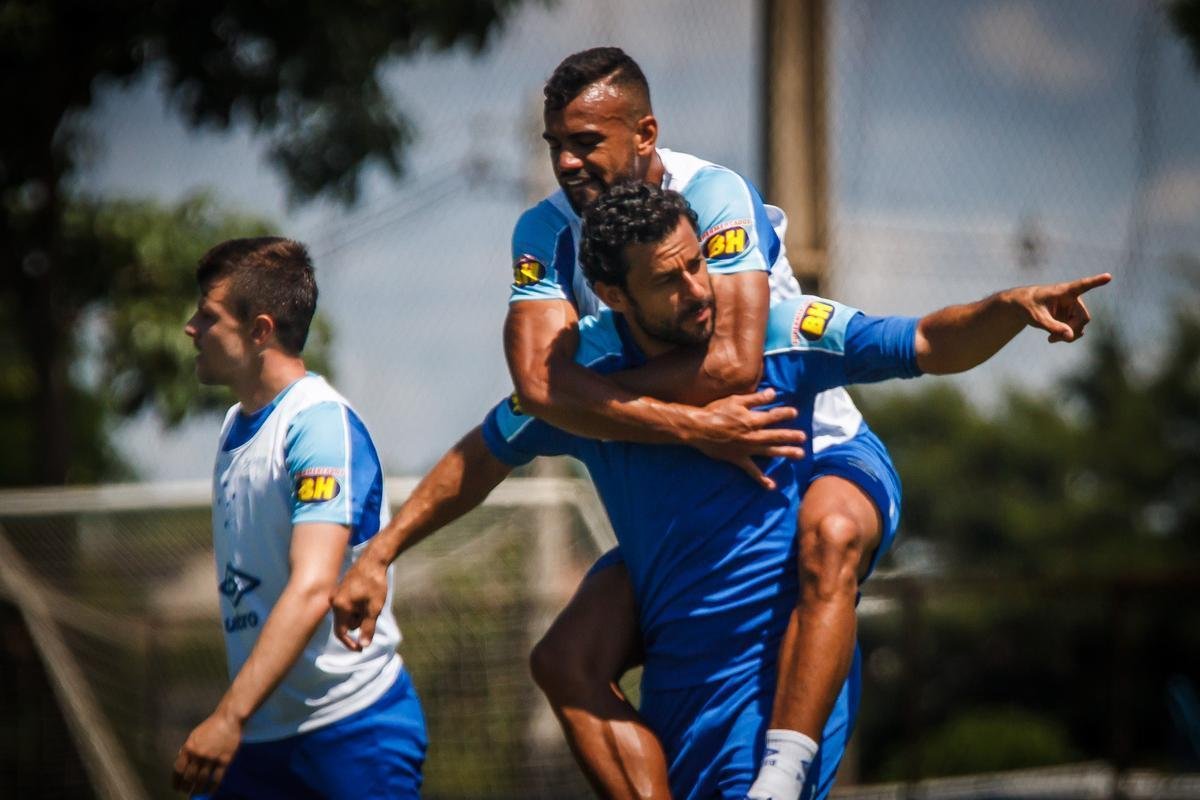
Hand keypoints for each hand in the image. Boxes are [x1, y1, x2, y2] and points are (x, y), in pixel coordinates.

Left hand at [172, 709, 240, 795]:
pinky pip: (217, 778)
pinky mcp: (224, 761)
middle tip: (186, 793)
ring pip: (202, 780)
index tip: (176, 787)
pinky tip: (210, 792)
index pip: (178, 770)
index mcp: (189, 748)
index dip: (176, 781)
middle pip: (189, 777)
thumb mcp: (194, 736)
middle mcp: (198, 755)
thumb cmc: (211, 726)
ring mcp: (212, 759)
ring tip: (196, 795)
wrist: (229, 719)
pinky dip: (212, 787)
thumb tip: (181, 763)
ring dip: (197, 790)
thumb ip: (187, 749)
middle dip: (186, 788)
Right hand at [331, 554, 388, 650]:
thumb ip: (368, 627)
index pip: (341, 633)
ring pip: (349, 614)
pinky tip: (368, 595)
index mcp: (340, 607)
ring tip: (371, 600)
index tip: (360, 650)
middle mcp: (334, 601)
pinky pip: (349, 605)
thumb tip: (364, 645)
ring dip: (360, 613)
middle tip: (373, 609)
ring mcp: (336, 595)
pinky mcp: (341, 590)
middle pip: (346, 623)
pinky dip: (359, 606)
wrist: (373, 560)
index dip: (350, 643)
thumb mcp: (374, 608)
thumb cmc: (374, 583)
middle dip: (360, 622)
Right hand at [689, 388, 806, 489]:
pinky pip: (752, 471)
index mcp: (753, 419)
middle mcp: (753, 435)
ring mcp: (747, 449)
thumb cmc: (715, 412)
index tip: (795, 413)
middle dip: (791, 436)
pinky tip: (771, 486)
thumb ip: (756, 399)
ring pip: (770, 451)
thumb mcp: (736, 401)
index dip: (785, 414)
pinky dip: (761, 479)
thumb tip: (773, 393)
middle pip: (776, 435)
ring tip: (799, 454)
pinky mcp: (739, 459)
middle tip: (803, 437)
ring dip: (785, 453)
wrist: (699, 428)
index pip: (774, 416)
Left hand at [1010, 273, 1110, 342]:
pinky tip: (1054, 338)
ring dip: (1069, 335)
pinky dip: (1067, 336)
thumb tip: (1071, 336)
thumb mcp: (1036, 318)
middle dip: (1072, 330)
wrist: (1023, 306)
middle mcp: (1073, 298)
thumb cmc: (1028, 306)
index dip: (1096, 282)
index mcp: (1064, 291)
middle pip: (1083, 318)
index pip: (1082, 286)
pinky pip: (1075, 330)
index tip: (1108, 276)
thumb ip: (1053, 327)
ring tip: (1052, 339)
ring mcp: (1073, 308)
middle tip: (1054, 339)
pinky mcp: (1071, 317)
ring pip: (1080, 326)